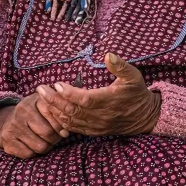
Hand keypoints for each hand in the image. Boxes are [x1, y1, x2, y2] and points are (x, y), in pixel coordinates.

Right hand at [0, 94, 69, 158]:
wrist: (7, 122)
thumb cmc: (33, 115)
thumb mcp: (44, 108)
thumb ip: (57, 115)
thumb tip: (65, 132)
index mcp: (33, 102)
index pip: (54, 117)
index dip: (61, 127)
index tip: (63, 131)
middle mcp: (21, 113)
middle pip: (48, 133)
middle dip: (54, 139)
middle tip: (53, 137)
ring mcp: (13, 127)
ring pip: (40, 146)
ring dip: (45, 147)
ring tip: (43, 141)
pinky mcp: (7, 142)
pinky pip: (29, 154)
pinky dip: (33, 152)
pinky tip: (31, 145)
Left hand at [34, 53, 160, 136]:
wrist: (145, 117)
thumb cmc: (137, 93)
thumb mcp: (133, 76)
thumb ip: (120, 65)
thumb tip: (108, 54)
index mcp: (109, 100)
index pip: (84, 99)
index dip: (69, 93)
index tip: (57, 84)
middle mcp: (101, 115)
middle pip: (72, 111)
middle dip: (54, 100)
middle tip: (40, 89)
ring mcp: (97, 125)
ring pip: (70, 121)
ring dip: (54, 110)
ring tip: (42, 98)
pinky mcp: (94, 131)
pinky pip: (73, 128)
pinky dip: (60, 121)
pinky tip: (52, 111)